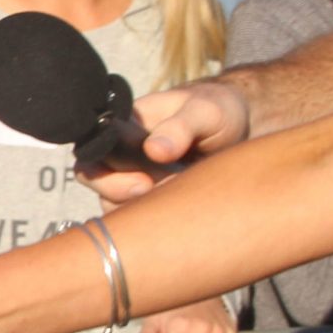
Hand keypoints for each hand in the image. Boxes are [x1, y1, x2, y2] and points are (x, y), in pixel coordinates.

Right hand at [79, 80, 251, 205]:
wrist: (240, 132)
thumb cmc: (218, 112)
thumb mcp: (206, 112)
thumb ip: (182, 126)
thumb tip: (154, 150)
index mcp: (125, 125)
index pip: (93, 148)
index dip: (107, 170)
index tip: (144, 182)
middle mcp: (122, 151)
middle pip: (93, 178)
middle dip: (117, 192)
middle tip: (153, 191)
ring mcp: (132, 176)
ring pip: (111, 202)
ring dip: (138, 207)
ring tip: (176, 196)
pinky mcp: (148, 198)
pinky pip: (133, 217)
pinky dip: (150, 221)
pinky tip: (178, 211)